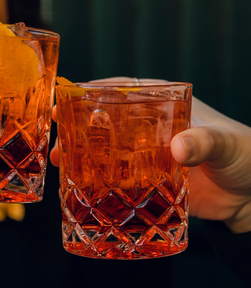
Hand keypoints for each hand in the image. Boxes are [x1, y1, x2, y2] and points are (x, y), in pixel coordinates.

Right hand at [50, 77, 250, 233]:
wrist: (250, 196)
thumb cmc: (244, 154)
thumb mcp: (224, 141)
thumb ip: (204, 141)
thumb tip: (177, 148)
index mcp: (163, 105)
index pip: (123, 91)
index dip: (93, 92)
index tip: (68, 98)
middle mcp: (148, 128)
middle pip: (106, 122)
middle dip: (78, 127)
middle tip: (57, 136)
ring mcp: (145, 155)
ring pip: (107, 150)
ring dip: (83, 155)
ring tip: (60, 162)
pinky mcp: (147, 181)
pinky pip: (117, 178)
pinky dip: (100, 182)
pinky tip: (82, 187)